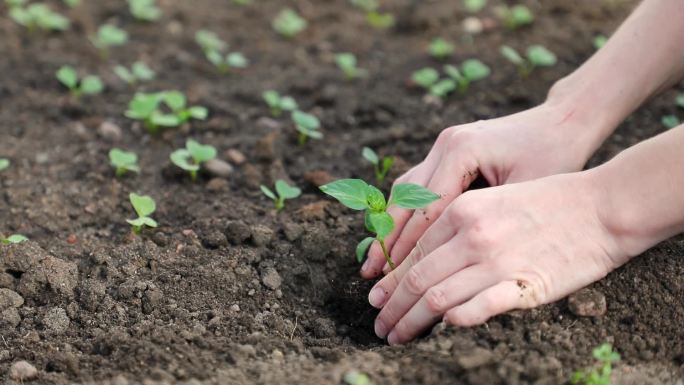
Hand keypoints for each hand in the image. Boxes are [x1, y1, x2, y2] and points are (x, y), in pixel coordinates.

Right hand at [361, 102, 604, 277]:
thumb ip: (486, 225)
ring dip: (390, 227)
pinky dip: (406, 214)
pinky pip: (418, 186)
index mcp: (461, 150)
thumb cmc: (555, 157)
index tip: (392, 278)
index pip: (425, 208)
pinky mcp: (448, 151)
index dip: (407, 247)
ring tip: (375, 262)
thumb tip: (452, 268)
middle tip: (370, 274)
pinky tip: (397, 239)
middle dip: (387, 240)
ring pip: (405, 191)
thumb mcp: (525, 194)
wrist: (564, 120)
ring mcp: (443, 145)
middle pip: (404, 198)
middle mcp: (445, 144)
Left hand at [367, 173, 628, 343]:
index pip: (413, 254)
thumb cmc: (547, 202)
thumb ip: (455, 229)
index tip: (376, 299)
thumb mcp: (491, 201)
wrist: (600, 207)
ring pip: (436, 298)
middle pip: (416, 280)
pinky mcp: (522, 285)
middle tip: (379, 325)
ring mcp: (496, 261)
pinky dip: (453, 321)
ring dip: (411, 322)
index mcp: (461, 211)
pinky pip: (475, 309)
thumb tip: (419, 263)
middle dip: (392, 307)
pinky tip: (441, 329)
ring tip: (397, 336)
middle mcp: (472, 235)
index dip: (390, 281)